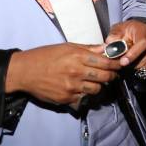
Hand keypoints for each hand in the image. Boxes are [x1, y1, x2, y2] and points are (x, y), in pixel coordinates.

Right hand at [5, 43, 120, 106]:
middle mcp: (76, 72)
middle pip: (104, 77)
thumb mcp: (66, 47)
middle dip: (112, 76)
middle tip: (112, 74)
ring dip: (99, 86)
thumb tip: (105, 48)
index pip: (105, 62)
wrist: (25, 71)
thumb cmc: (45, 55)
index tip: (120, 64)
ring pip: (96, 89)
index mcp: (77, 56)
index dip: (115, 64)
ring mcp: (72, 87)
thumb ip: (87, 49)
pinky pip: (83, 98)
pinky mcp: (66, 99)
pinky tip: (83, 89)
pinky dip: (85, 94)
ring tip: (96, 82)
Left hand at [105, 20, 145, 71]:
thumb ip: (113, 37)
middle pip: (144, 56)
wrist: (139, 30)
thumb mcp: (118, 30)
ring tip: (128, 63)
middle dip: (131, 63)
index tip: (123, 62)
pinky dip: (142, 69)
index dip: (133, 54)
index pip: (142, 43)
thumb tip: (109, 47)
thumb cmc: (127, 31)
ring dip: (135, 67)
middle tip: (121, 65)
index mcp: (143, 29)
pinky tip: (136, 64)